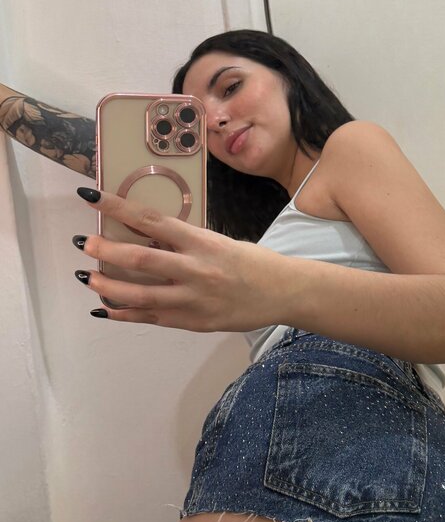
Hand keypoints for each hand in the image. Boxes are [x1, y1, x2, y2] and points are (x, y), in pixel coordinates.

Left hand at [72, 186, 275, 332]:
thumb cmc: (253, 262)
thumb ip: (186, 242)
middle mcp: (196, 270)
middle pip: (141, 259)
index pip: (153, 220)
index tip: (93, 199)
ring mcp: (194, 299)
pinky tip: (105, 308)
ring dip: (109, 286)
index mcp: (203, 242)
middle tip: (84, 243)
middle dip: (107, 250)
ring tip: (88, 278)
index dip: (119, 208)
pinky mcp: (194, 322)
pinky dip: (125, 314)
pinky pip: (152, 318)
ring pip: (141, 294)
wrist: (284, 293)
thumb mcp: (220, 242)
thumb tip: (146, 235)